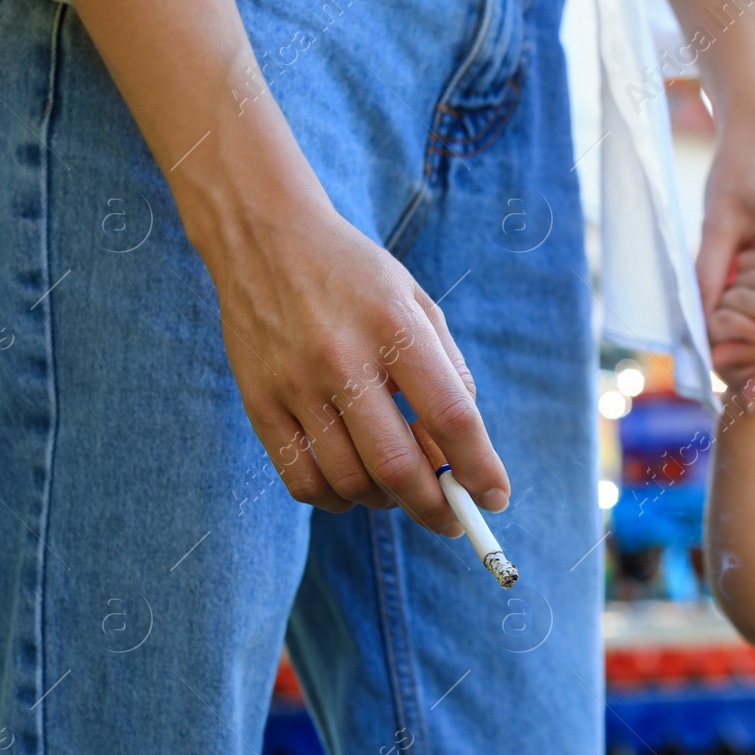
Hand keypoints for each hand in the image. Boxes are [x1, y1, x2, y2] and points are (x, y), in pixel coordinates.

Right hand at [204, 195, 508, 533]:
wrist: (262, 235)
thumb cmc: (355, 275)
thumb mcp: (417, 302)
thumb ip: (449, 372)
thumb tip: (466, 451)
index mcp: (396, 328)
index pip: (451, 418)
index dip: (480, 469)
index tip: (495, 498)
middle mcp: (343, 359)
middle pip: (399, 467)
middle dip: (437, 508)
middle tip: (453, 519)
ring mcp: (295, 385)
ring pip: (351, 483)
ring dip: (388, 503)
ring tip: (402, 489)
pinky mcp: (259, 403)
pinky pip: (302, 481)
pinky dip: (338, 499)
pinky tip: (355, 484)